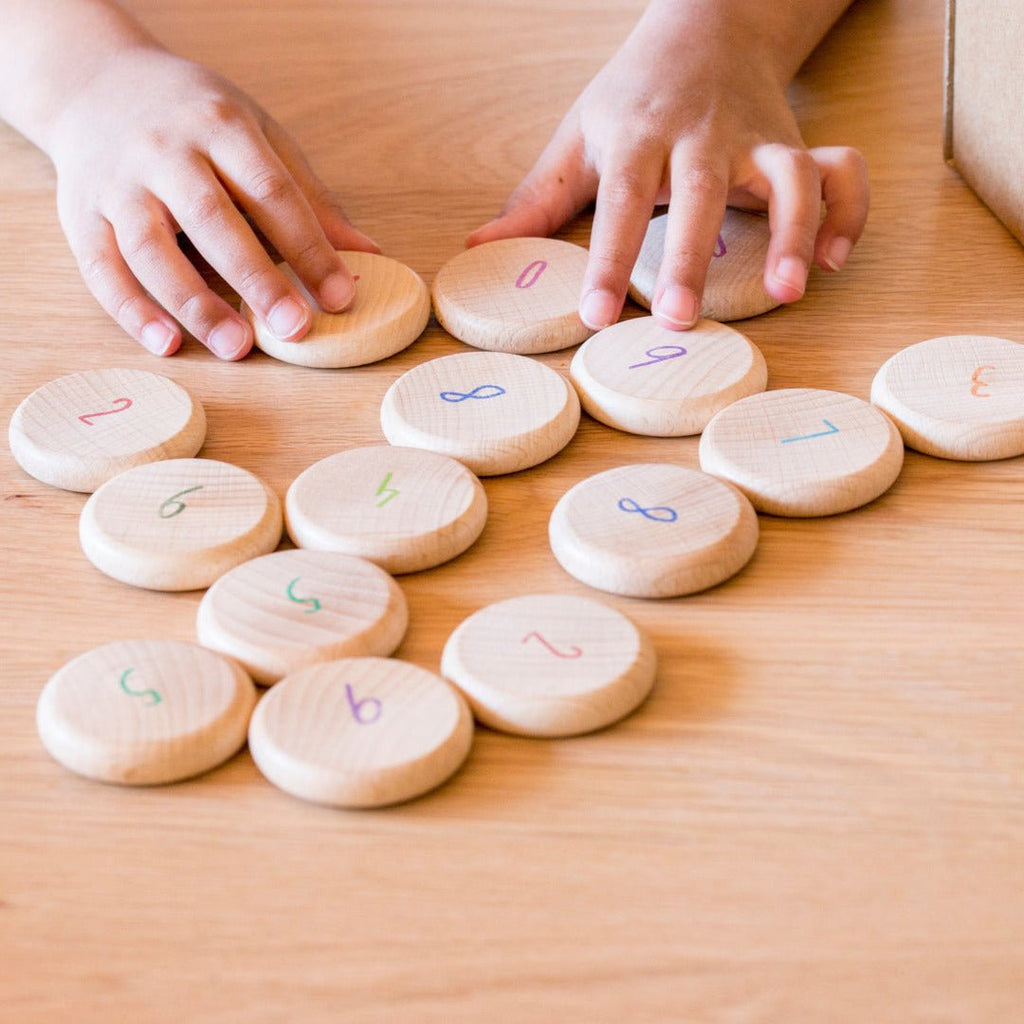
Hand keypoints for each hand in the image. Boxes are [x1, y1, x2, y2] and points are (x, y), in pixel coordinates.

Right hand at [47, 45, 376, 358]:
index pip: (271, 191)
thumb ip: (310, 199)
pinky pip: (102, 268)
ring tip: (236, 348)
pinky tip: (167, 344)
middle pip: (212, 219)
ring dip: (195, 303)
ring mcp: (117, 183)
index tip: (341, 296)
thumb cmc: (196, 121)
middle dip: (256, 278)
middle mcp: (164, 151)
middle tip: (296, 329)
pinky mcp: (80, 215)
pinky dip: (133, 311)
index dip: (309, 246)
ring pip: (151, 248)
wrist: (95, 83)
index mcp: (220, 126)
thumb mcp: (259, 138)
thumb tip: (368, 256)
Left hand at [468, 3, 867, 331]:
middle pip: (700, 191)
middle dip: (692, 255)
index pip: (619, 201)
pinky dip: (847, 212)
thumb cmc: (633, 95)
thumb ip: (536, 199)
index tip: (596, 316)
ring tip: (789, 292)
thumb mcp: (579, 137)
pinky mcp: (797, 142)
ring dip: (792, 233)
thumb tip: (478, 250)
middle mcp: (700, 135)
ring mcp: (755, 137)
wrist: (706, 24)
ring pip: (787, 177)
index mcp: (638, 136)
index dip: (608, 260)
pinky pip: (840, 170)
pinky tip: (835, 261)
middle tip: (681, 318)